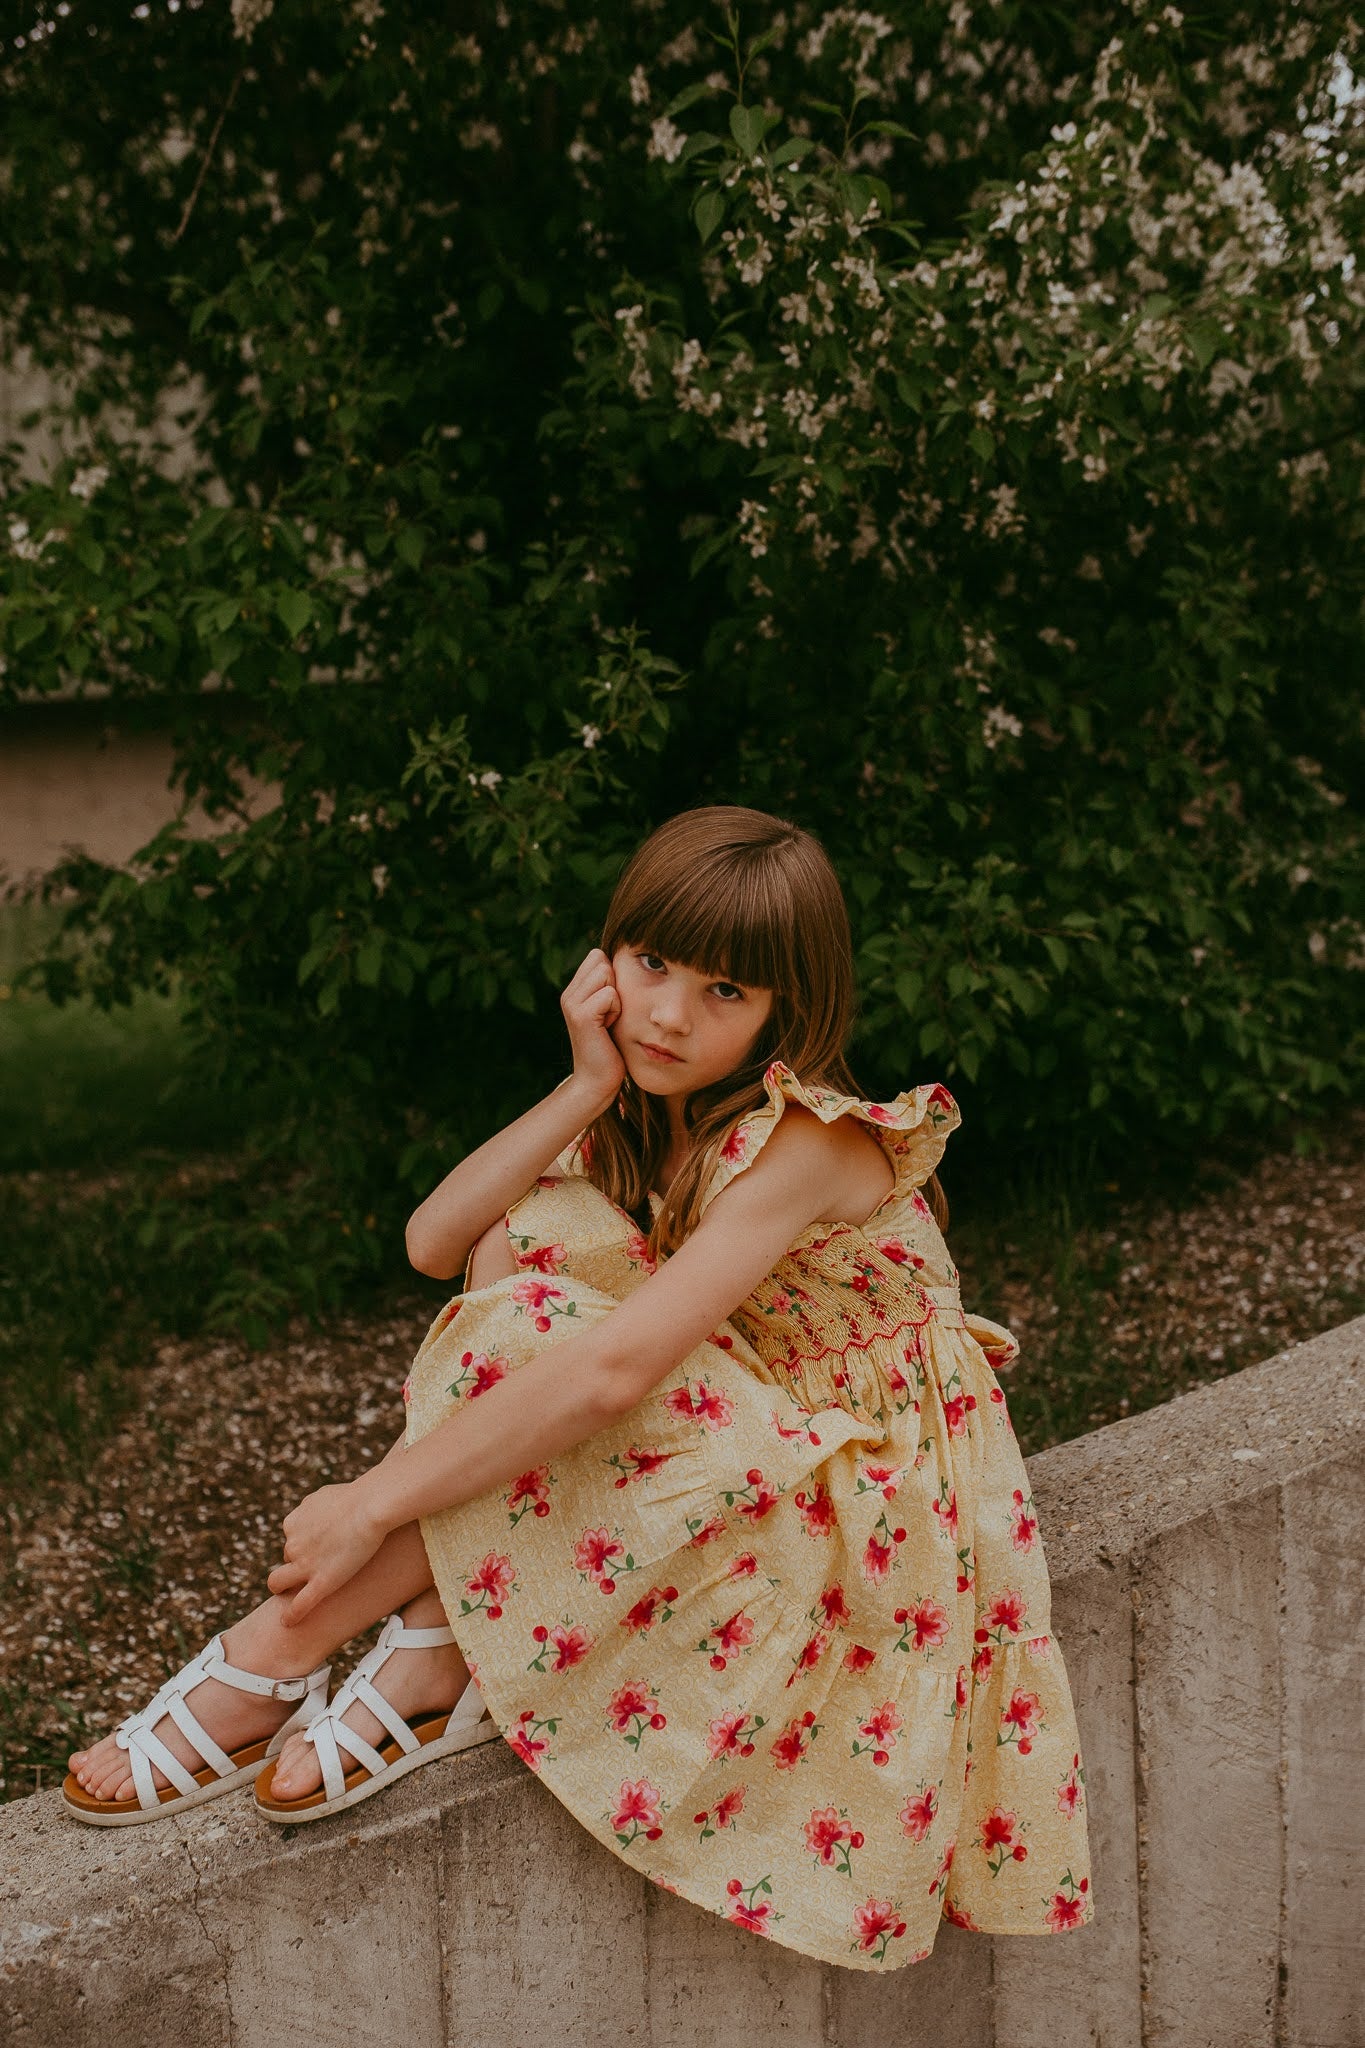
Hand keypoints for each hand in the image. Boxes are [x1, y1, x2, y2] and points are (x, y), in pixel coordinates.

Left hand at [267, 1481, 384, 1626]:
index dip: (305, 1542)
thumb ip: (315, 1507)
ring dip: (282, 1587)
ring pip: (278, 1582)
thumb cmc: (356, 1497)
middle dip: (297, 1562)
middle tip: (314, 1566)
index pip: (292, 1537)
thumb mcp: (325, 1495)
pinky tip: (288, 1622)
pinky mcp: (321, 1583)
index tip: (320, 1545)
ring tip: (287, 1594)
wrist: (370, 1507)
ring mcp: (305, 1565)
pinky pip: (299, 1605)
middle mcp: (293, 1543)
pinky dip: (292, 1615)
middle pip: (288, 1557)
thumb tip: (317, 1512)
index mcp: (293, 1522)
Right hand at [560, 947, 625, 1108]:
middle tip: (610, 1015)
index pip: (598, 955)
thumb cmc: (611, 1048)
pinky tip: (607, 1029)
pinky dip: (616, 1010)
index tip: (610, 1006)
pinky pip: (610, 994)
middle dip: (615, 984)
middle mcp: (569, 994)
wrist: (597, 1081)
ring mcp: (572, 1003)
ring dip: (617, 998)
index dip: (613, 976)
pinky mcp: (580, 1016)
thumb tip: (626, 961)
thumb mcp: (610, 1011)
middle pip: (602, 960)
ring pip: (606, 973)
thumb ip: (610, 986)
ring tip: (609, 1021)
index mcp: (574, 990)